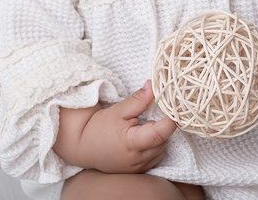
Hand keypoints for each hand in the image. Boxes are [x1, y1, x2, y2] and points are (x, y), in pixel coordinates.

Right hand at [54, 80, 176, 172]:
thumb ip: (139, 100)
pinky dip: (154, 146)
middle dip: (162, 127)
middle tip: (150, 116)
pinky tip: (142, 138)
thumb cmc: (100, 127)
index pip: (161, 133)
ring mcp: (138, 167)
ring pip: (162, 149)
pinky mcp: (139, 171)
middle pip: (164, 140)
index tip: (173, 108)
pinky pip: (156, 156)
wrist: (85, 146)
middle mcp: (138, 159)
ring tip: (143, 128)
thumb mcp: (119, 110)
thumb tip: (154, 86)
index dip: (171, 119)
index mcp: (133, 143)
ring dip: (159, 137)